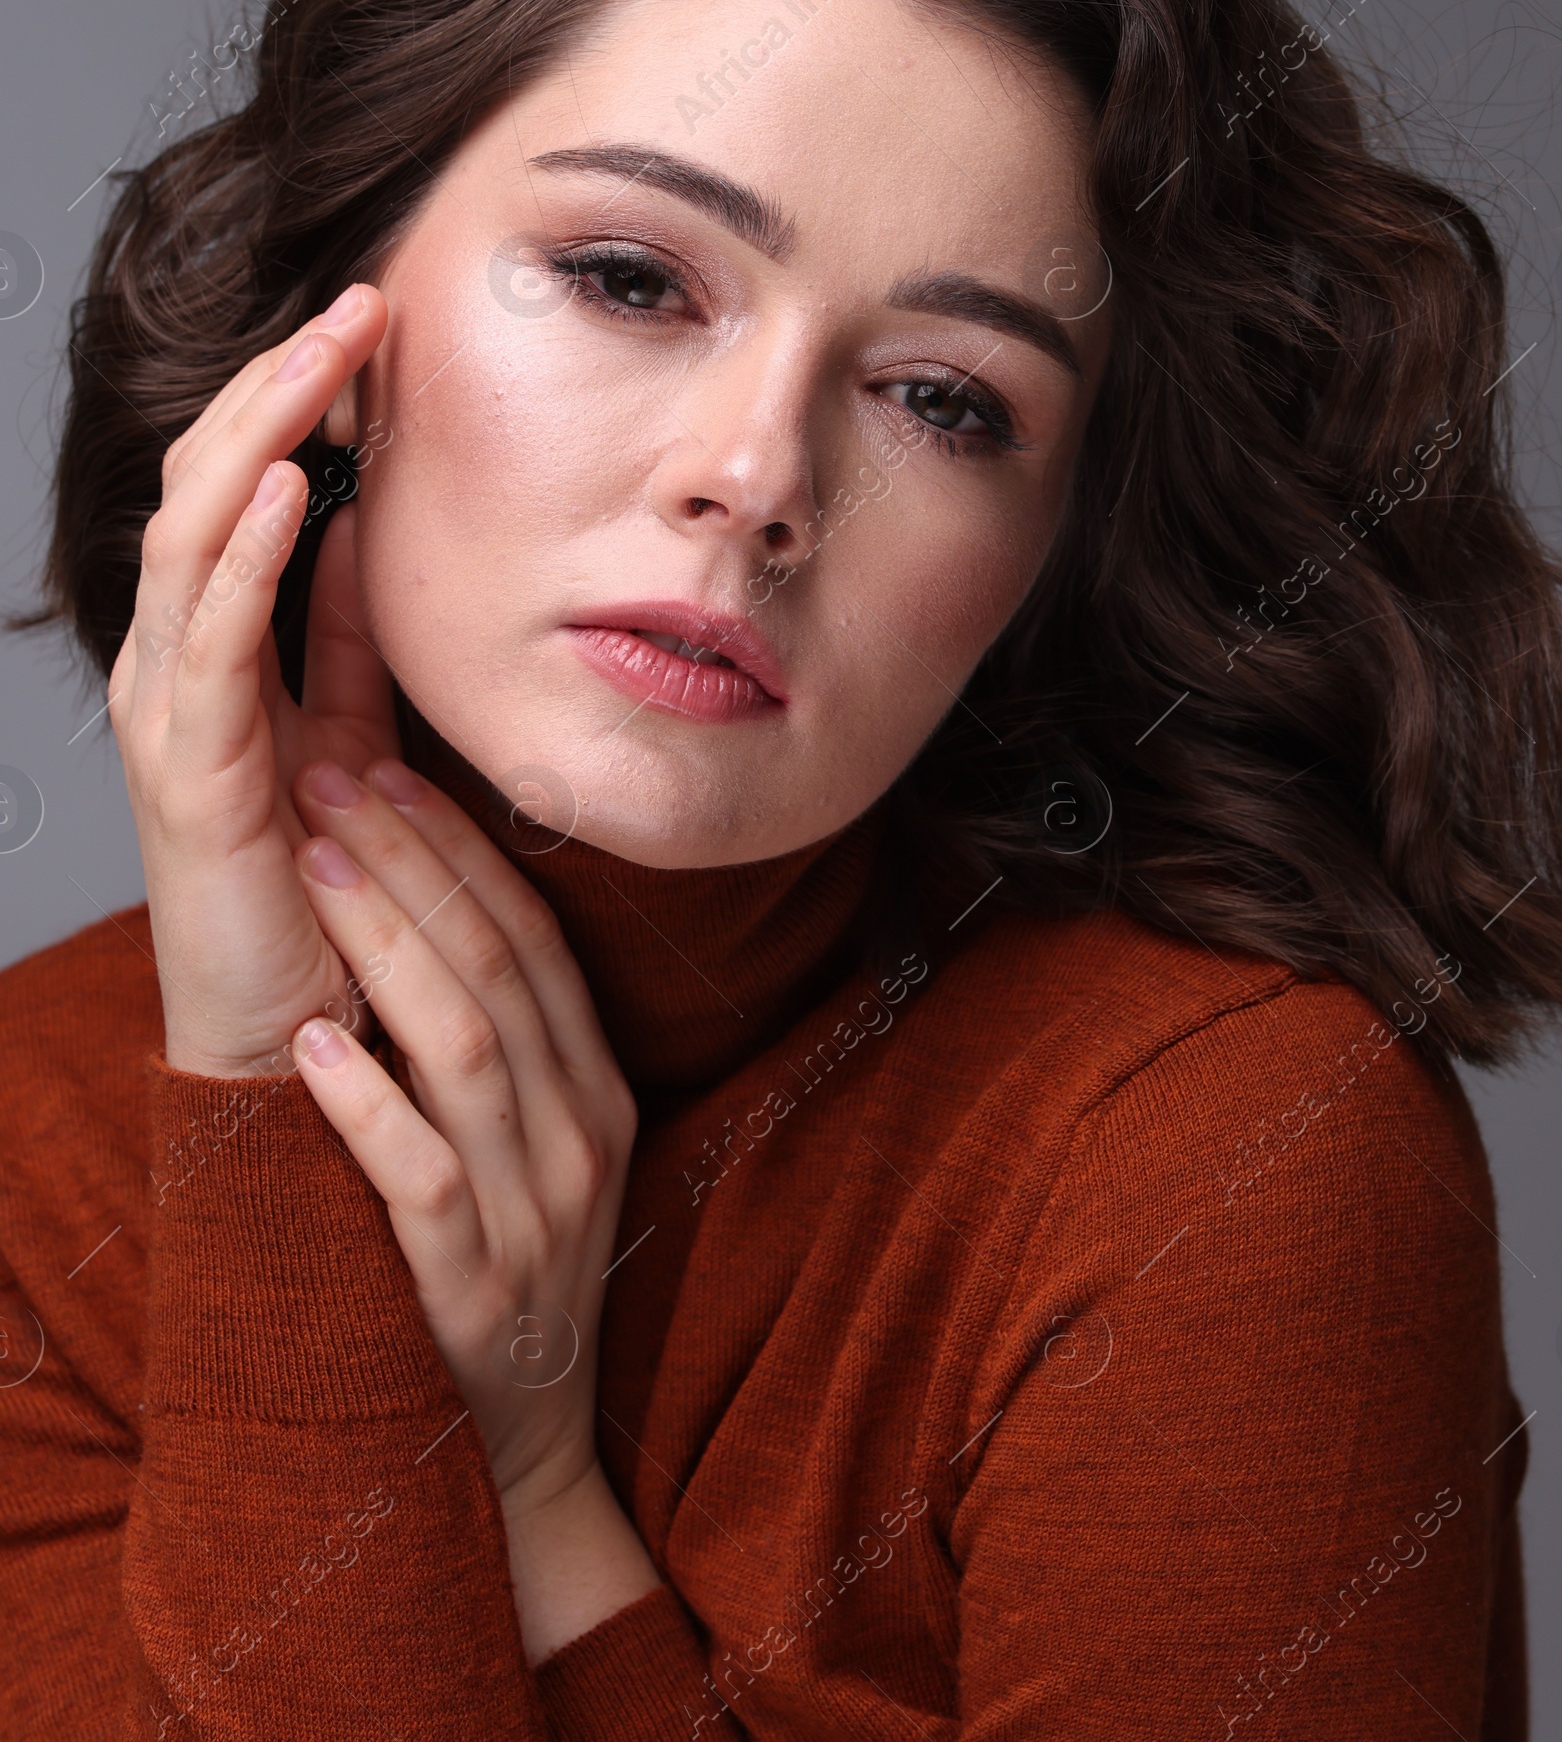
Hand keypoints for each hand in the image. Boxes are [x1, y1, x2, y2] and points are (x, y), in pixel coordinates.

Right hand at [108, 283, 397, 1078]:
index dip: (293, 400)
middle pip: (203, 485)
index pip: (235, 486)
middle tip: (361, 304)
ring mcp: (168, 712)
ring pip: (190, 535)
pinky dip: (247, 552)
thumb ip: (346, 637)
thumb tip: (375, 535)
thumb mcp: (346, 725)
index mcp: (210, 647)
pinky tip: (292, 486)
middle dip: (279, 386)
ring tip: (326, 356)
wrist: (291, 1031)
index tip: (375, 326)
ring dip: (262, 435)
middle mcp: (171, 662)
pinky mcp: (190, 771)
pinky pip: (212, 639)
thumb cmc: (317, 883)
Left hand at [283, 752, 640, 1508]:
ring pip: (468, 1049)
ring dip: (389, 949)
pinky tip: (317, 1045)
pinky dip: (369, 1106)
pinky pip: (423, 1178)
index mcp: (596, 1084)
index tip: (383, 769)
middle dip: (412, 864)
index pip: (532, 935)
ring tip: (318, 873)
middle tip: (331, 785)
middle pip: (498, 969)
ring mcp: (534, 1210)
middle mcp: (579, 1133)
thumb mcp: (539, 1136)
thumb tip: (422, 893)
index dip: (458, 847)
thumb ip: (502, 1031)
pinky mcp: (472, 1287)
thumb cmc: (512, 1257)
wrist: (528, 1441)